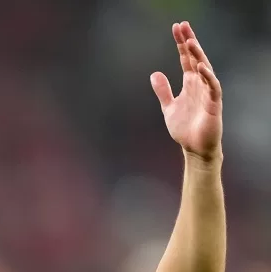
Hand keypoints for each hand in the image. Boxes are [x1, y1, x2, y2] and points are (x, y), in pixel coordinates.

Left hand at [151, 22, 222, 161]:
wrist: (194, 148)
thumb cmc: (184, 128)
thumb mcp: (168, 107)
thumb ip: (163, 90)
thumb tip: (155, 73)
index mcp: (190, 83)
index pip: (186, 59)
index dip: (181, 43)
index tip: (177, 28)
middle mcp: (200, 84)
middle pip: (195, 58)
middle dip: (189, 42)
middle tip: (183, 26)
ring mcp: (207, 93)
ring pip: (205, 69)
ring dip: (198, 55)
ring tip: (190, 41)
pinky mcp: (213, 105)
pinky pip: (212, 87)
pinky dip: (207, 76)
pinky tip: (200, 66)